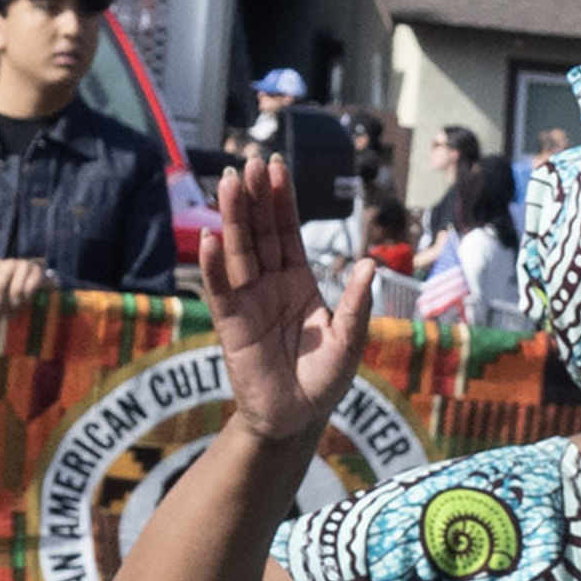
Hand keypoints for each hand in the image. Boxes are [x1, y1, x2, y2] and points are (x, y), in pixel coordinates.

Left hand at [0, 256, 56, 313]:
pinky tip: (27, 303)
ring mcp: (22, 266)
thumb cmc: (18, 281)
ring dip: (15, 305)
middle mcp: (7, 263)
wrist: (41, 271)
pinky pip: (29, 290)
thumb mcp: (4, 283)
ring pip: (15, 290)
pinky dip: (27, 299)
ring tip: (15, 312)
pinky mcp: (36, 271)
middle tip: (1, 316)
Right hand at [189, 151, 365, 438]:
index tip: (276, 168)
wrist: (296, 417)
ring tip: (229, 183)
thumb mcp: (350, 341)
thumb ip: (356, 304)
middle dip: (255, 198)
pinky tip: (211, 237)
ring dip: (232, 217)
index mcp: (299, 281)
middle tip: (251, 162)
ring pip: (238, 251)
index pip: (287, 233)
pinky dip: (214, 264)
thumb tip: (369, 264)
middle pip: (259, 233)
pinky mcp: (230, 322)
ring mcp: (247, 299)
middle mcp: (270, 284)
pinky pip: (220, 288)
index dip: (281, 201)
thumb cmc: (325, 379)